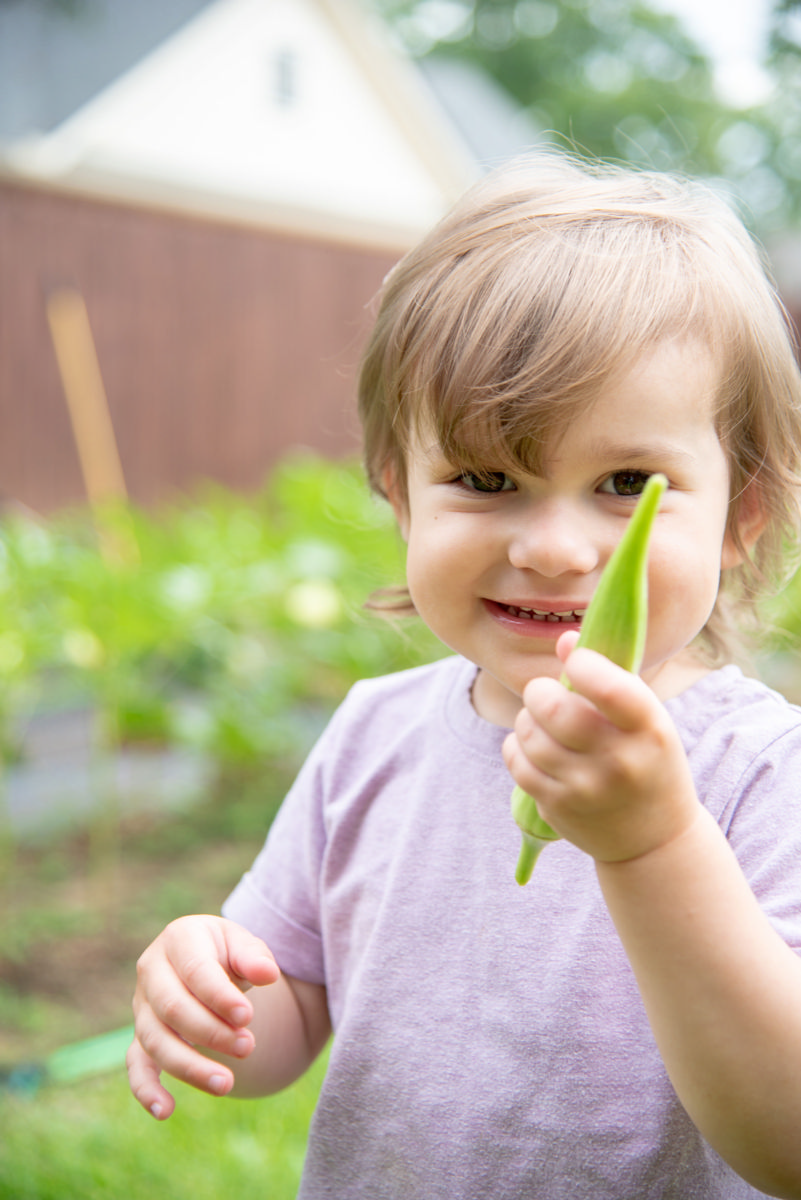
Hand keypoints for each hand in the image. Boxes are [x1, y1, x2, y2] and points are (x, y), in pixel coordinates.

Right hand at [127, 915, 279, 1118]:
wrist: (208, 962)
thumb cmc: (228, 953)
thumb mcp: (244, 944)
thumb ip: (255, 957)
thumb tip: (268, 974)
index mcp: (179, 939)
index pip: (195, 971)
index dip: (220, 997)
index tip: (248, 1017)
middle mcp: (151, 971)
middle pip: (173, 1008)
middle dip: (211, 1032)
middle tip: (248, 1047)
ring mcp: (142, 1006)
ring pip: (156, 1041)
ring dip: (190, 1066)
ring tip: (227, 1084)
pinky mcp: (140, 1037)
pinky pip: (136, 1066)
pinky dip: (146, 1089)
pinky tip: (165, 1111)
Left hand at [503, 633, 698, 862]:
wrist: (655, 840)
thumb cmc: (647, 761)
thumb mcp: (646, 720)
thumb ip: (608, 678)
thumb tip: (564, 640)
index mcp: (649, 729)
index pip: (609, 687)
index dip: (582, 664)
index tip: (576, 663)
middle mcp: (619, 761)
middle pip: (553, 708)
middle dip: (539, 691)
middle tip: (544, 694)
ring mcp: (587, 788)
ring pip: (529, 734)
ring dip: (526, 719)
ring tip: (540, 721)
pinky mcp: (559, 807)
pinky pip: (518, 762)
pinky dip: (517, 747)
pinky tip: (531, 746)